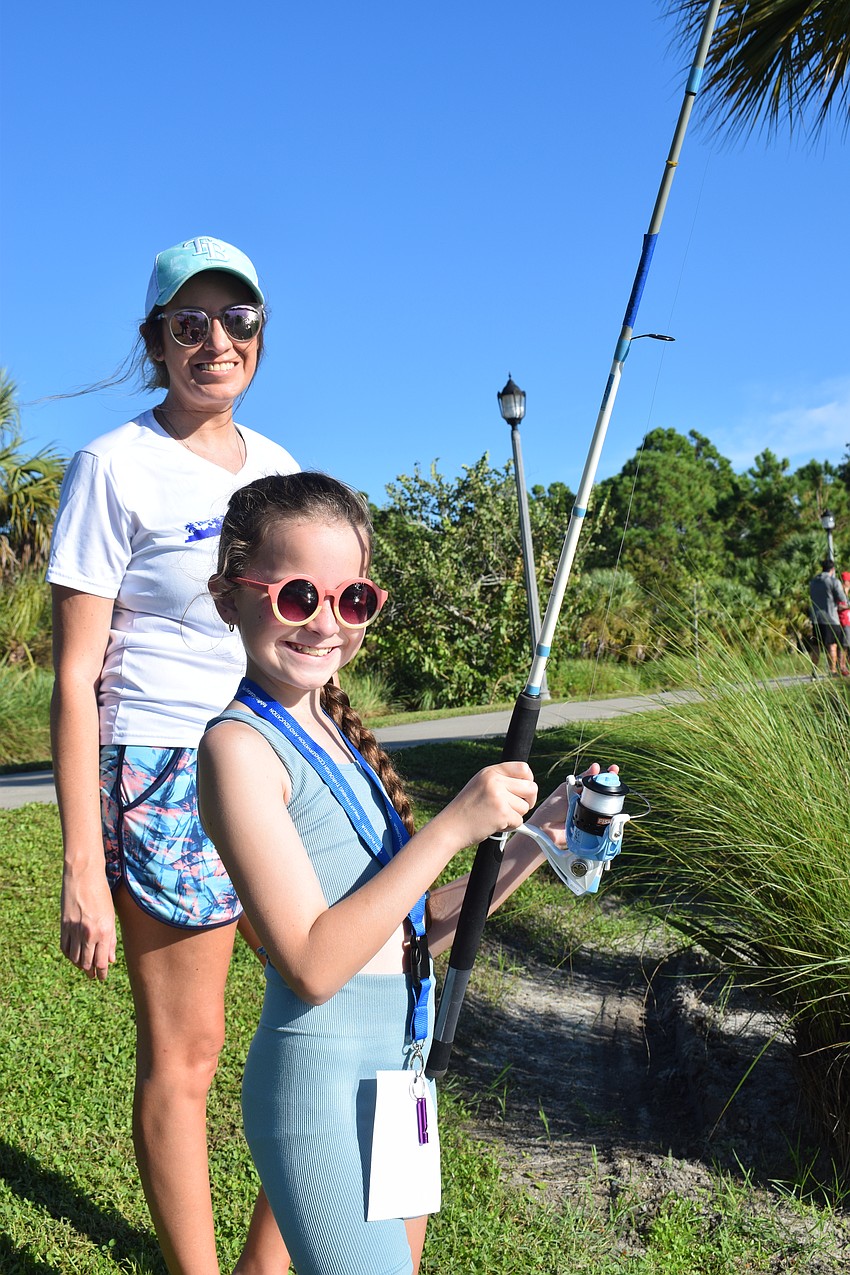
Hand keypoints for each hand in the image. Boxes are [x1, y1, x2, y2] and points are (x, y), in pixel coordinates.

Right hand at [61, 865, 116, 981]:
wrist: (84, 876)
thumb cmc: (102, 894)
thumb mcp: (111, 916)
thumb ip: (110, 940)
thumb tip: (111, 960)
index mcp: (103, 931)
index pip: (101, 962)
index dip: (101, 973)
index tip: (101, 978)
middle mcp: (88, 933)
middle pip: (86, 963)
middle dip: (90, 972)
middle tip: (93, 976)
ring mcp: (74, 930)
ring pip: (74, 958)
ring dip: (79, 965)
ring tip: (84, 967)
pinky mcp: (63, 925)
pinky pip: (64, 947)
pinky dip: (69, 955)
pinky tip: (73, 956)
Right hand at [447, 762, 537, 848]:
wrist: (450, 827)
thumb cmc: (466, 809)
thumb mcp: (480, 785)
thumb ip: (501, 781)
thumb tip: (528, 784)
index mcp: (490, 772)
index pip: (523, 768)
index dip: (528, 780)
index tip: (523, 791)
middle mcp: (495, 781)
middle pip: (531, 787)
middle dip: (528, 800)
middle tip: (516, 808)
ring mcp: (498, 796)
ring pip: (525, 806)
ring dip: (516, 815)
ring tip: (497, 816)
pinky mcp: (501, 813)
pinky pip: (519, 821)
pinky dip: (510, 826)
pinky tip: (495, 825)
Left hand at [524, 763, 619, 850]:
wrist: (546, 829)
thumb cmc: (552, 808)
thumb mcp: (566, 789)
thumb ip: (581, 780)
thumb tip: (595, 767)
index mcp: (580, 791)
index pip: (596, 781)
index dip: (606, 775)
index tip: (613, 769)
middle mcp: (587, 801)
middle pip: (604, 792)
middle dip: (612, 783)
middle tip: (616, 774)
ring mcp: (591, 814)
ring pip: (607, 805)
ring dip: (613, 797)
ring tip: (616, 787)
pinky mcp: (594, 826)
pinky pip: (605, 820)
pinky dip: (611, 814)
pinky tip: (614, 807)